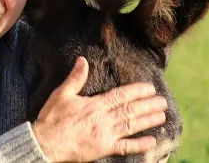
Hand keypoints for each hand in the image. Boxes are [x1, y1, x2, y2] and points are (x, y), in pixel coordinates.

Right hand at [31, 56, 166, 162]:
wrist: (45, 143)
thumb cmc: (52, 118)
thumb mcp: (61, 94)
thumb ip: (75, 78)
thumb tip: (82, 60)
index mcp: (95, 104)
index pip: (121, 95)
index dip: (137, 91)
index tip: (150, 88)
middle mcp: (104, 119)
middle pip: (130, 110)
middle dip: (148, 105)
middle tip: (163, 101)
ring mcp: (105, 135)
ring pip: (132, 126)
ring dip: (148, 120)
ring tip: (162, 116)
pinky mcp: (104, 149)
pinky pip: (125, 147)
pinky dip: (139, 145)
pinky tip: (152, 141)